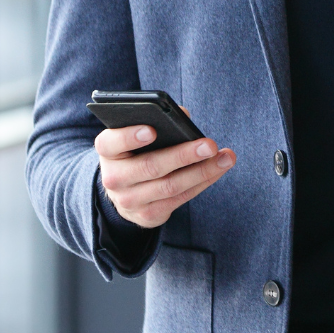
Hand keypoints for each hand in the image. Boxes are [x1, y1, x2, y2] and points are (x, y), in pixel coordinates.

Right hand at [95, 117, 235, 228]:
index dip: (129, 137)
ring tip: (225, 157)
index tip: (151, 130)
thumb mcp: (137, 135)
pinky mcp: (147, 215)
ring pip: (170, 186)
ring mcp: (129, 200)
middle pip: (150, 166)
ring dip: (202, 171)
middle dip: (184, 155)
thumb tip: (184, 116)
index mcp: (108, 151)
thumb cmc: (137, 151)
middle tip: (210, 145)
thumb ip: (158, 121)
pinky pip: (180, 199)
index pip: (111, 143)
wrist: (125, 190)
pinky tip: (218, 169)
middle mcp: (114, 178)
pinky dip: (202, 182)